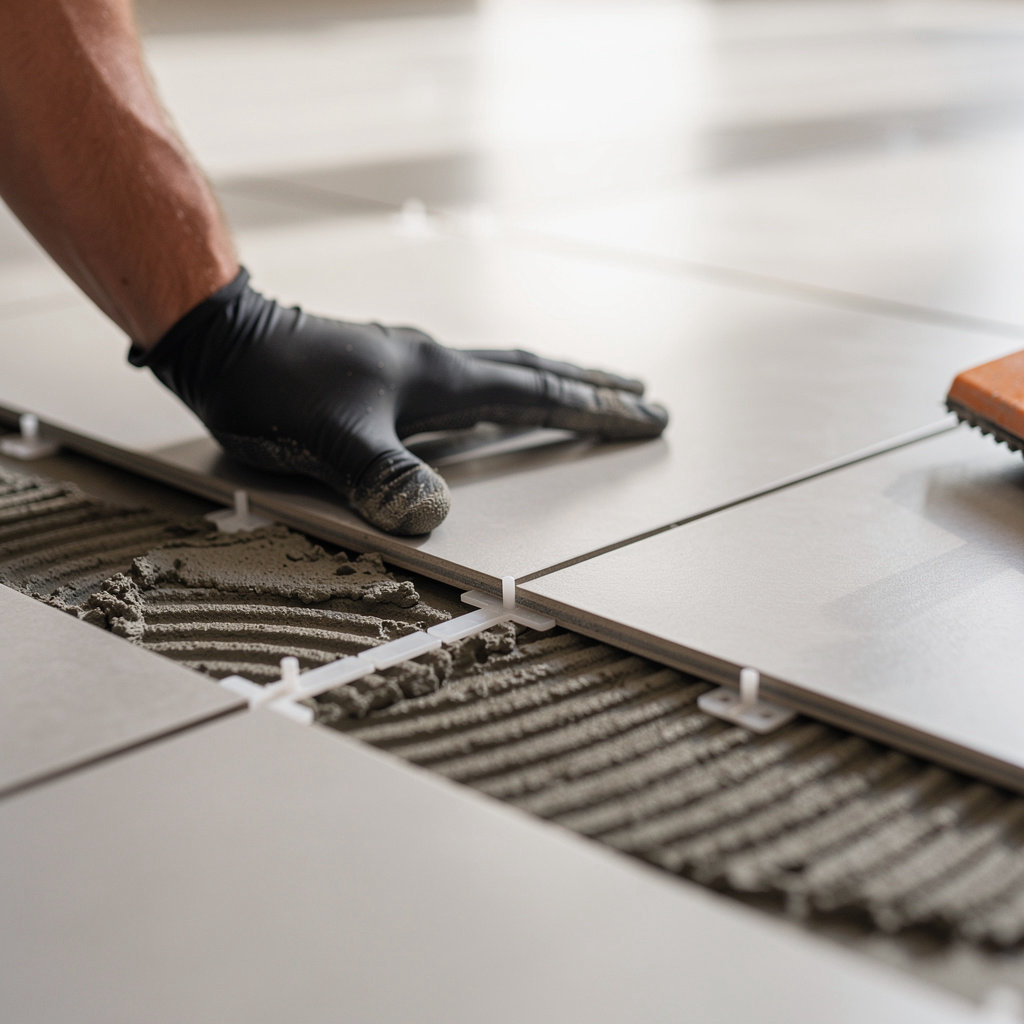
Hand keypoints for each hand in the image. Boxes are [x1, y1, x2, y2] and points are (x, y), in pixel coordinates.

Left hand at [131, 269, 668, 534]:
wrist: (222, 341)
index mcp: (440, 379)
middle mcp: (438, 365)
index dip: (595, 408)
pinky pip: (472, 383)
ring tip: (589, 393)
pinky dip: (507, 391)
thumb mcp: (325, 438)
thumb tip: (434, 516)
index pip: (537, 392)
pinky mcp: (389, 375)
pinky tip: (493, 405)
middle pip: (536, 371)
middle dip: (594, 389)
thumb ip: (380, 473)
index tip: (649, 414)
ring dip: (555, 383)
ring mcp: (414, 366)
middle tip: (644, 398)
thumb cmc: (272, 388)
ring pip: (505, 372)